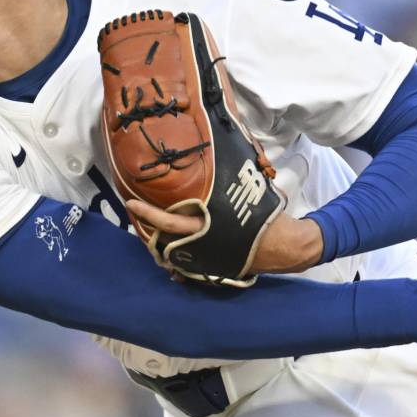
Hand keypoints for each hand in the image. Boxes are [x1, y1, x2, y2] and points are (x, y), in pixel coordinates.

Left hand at [124, 200, 323, 273]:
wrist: (286, 247)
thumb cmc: (266, 215)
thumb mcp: (246, 193)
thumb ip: (225, 183)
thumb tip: (220, 147)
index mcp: (209, 224)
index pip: (170, 220)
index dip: (148, 213)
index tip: (130, 203)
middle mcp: (202, 244)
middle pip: (164, 239)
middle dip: (146, 226)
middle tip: (133, 211)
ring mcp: (205, 260)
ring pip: (171, 255)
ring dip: (157, 244)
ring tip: (146, 228)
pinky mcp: (211, 269)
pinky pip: (186, 267)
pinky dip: (176, 261)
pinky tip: (168, 252)